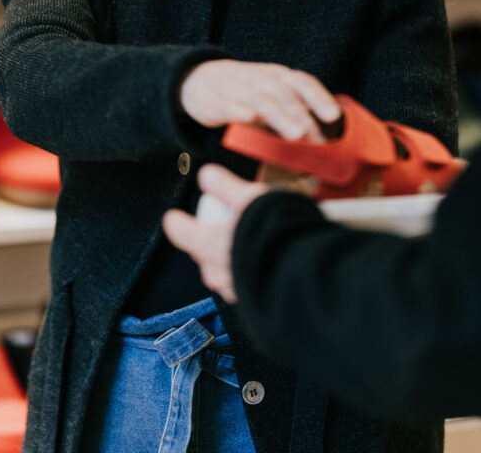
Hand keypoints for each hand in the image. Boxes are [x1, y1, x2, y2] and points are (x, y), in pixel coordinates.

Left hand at [162, 164, 267, 302]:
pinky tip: (266, 269)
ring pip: (225, 278)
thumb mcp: (250, 199)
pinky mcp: (260, 305)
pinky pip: (249, 290)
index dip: (178, 224)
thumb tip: (206, 175)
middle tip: (212, 235)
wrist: (309, 276)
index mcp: (213, 245)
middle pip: (204, 260)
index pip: (184, 234)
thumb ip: (226, 187)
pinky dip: (252, 278)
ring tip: (242, 252)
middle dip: (205, 248)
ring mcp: (240, 293)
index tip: (172, 219)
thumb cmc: (277, 234)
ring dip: (228, 266)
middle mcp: (221, 273)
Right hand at [179, 59, 340, 141]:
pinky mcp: (220, 102)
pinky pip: (233, 106)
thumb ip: (291, 111)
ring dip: (282, 118)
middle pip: (286, 95)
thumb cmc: (243, 91)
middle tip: (319, 142)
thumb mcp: (268, 92)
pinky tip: (253, 122)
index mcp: (277, 76)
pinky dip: (244, 113)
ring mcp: (240, 89)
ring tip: (297, 136)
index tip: (334, 117)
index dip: (319, 97)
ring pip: (264, 101)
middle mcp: (261, 79)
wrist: (197, 79)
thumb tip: (320, 140)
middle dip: (305, 117)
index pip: (302, 82)